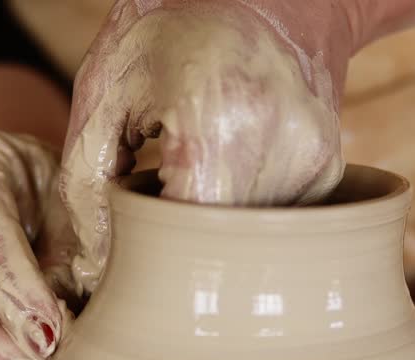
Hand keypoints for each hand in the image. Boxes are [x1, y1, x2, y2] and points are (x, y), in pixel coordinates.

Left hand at [57, 0, 356, 293]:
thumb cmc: (167, 29)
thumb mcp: (103, 89)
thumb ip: (84, 185)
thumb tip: (86, 274)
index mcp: (216, 115)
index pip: (176, 232)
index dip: (143, 245)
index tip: (123, 229)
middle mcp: (279, 140)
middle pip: (215, 246)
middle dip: (176, 240)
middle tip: (154, 194)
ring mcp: (315, 157)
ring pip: (247, 242)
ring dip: (210, 226)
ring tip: (192, 167)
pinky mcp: (330, 169)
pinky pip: (272, 221)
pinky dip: (240, 210)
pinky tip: (228, 163)